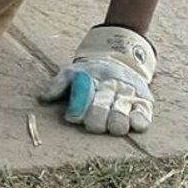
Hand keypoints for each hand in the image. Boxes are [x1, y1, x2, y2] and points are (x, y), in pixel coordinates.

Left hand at [39, 25, 155, 134]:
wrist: (121, 59)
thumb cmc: (90, 73)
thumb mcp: (71, 72)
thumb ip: (58, 85)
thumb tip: (42, 98)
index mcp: (92, 76)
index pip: (83, 94)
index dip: (77, 109)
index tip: (72, 118)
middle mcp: (112, 84)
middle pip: (102, 107)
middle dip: (94, 121)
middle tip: (91, 126)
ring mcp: (129, 93)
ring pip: (121, 114)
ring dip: (114, 124)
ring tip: (109, 128)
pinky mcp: (145, 102)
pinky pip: (143, 116)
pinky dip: (137, 122)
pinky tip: (130, 125)